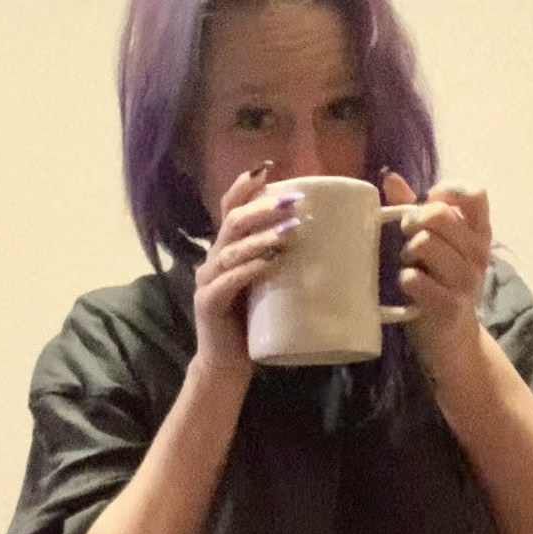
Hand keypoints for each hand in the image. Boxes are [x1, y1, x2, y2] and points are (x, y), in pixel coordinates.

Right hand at [192, 165, 302, 375]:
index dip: (246, 186)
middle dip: (263, 207)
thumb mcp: (269, 286)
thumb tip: (324, 241)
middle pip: (233, 222)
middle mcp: (213, 259)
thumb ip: (281, 262)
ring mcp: (208, 280)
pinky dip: (250, 269)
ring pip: (232, 248)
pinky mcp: (209, 303)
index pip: (231, 208)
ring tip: (290, 232)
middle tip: (294, 202)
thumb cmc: (254, 324)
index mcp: (227, 250)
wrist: (228, 364)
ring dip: (261, 237)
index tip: (270, 168)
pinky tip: (270, 263)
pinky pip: (229, 280)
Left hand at [382, 171, 491, 381]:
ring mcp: (466, 281)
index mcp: (479, 234)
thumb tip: (390, 178)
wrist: (452, 340)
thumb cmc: (439, 285)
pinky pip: (415, 279)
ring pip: (424, 244)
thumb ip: (414, 210)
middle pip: (439, 215)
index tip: (429, 205)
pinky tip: (407, 287)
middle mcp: (477, 254)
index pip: (474, 193)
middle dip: (413, 222)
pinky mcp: (449, 306)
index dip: (446, 192)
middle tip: (407, 238)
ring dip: (406, 253)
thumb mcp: (435, 246)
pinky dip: (405, 280)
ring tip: (408, 265)